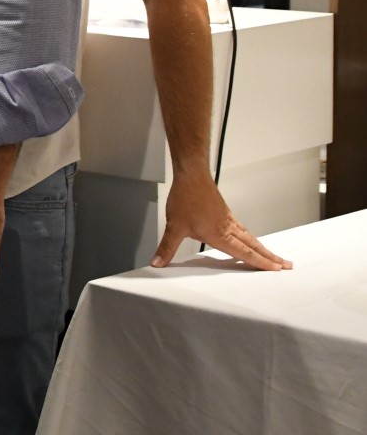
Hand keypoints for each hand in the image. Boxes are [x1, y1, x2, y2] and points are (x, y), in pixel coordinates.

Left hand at [152, 168, 290, 269]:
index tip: (276, 269)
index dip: (260, 262)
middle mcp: (228, 228)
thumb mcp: (174, 226)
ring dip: (262, 247)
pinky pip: (242, 228)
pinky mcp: (224, 212)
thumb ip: (167, 247)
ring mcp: (228, 219)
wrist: (192, 175)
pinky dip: (250, 237)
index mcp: (220, 235)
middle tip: (286, 265)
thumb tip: (158, 263)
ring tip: (273, 255)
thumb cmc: (185, 199)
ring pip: (249, 236)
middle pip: (253, 245)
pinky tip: (248, 238)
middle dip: (269, 257)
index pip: (244, 253)